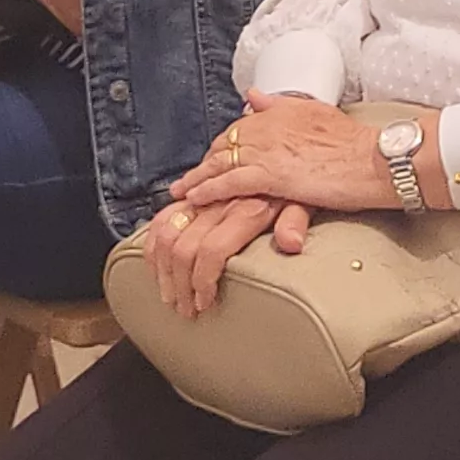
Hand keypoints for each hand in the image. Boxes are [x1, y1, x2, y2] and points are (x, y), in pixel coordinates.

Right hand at [140, 192, 293, 318]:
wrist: (287, 149)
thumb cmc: (295, 181)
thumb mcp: (304, 198)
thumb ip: (295, 221)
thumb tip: (291, 244)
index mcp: (247, 207)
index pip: (211, 250)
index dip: (202, 281)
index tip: (204, 303)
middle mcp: (219, 202)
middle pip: (184, 248)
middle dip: (179, 286)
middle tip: (185, 309)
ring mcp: (203, 196)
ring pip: (166, 233)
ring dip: (162, 270)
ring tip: (169, 295)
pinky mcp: (194, 192)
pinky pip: (163, 215)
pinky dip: (154, 241)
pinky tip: (158, 263)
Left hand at [169, 96, 398, 218]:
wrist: (374, 160)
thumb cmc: (355, 144)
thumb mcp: (316, 113)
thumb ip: (282, 105)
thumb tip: (253, 96)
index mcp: (280, 111)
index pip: (241, 128)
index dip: (224, 146)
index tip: (213, 159)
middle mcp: (268, 126)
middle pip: (225, 144)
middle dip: (205, 162)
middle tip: (188, 180)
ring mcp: (267, 150)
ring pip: (221, 162)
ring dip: (197, 178)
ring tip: (181, 192)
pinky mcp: (270, 174)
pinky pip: (230, 182)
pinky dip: (209, 190)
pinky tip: (195, 199)